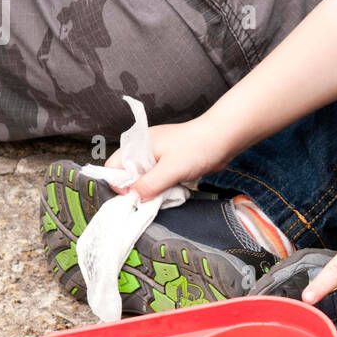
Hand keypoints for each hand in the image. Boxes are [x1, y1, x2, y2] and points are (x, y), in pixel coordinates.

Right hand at [104, 118, 230, 201]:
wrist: (223, 138)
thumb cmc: (198, 146)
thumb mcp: (170, 169)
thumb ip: (149, 184)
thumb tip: (134, 198)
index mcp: (137, 145)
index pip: (112, 168)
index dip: (119, 185)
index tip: (134, 197)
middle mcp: (143, 150)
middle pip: (127, 176)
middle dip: (137, 190)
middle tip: (152, 197)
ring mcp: (156, 157)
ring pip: (143, 181)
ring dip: (152, 191)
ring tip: (166, 191)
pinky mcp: (168, 164)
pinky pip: (157, 181)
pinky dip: (162, 188)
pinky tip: (173, 189)